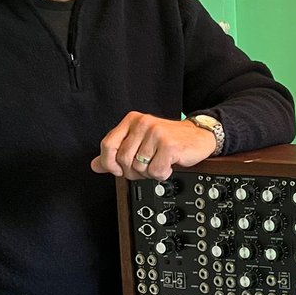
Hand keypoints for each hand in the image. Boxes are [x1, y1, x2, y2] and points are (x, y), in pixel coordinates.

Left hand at [90, 112, 216, 180]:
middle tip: (146, 167)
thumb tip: (96, 165)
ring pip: (139, 168)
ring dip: (150, 173)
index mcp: (132, 121)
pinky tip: (168, 165)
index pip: (108, 144)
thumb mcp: (140, 142)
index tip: (118, 169)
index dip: (109, 162)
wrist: (199, 136)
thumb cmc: (170, 140)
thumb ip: (116, 152)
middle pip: (123, 160)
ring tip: (159, 163)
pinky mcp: (169, 146)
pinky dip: (162, 174)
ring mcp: (156, 133)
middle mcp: (143, 123)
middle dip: (133, 171)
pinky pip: (155, 171)